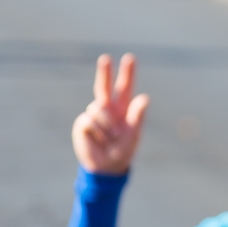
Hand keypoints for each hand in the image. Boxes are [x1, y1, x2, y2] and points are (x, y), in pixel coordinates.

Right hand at [71, 53, 150, 175]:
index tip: (130, 58)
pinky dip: (97, 131)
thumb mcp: (133, 135)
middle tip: (106, 59)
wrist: (106, 168)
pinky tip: (99, 140)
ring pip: (98, 108)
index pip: (125, 88)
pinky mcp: (83, 124)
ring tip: (111, 138)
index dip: (127, 74)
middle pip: (104, 86)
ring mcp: (93, 115)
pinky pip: (90, 121)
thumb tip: (144, 98)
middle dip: (104, 73)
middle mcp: (106, 109)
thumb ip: (138, 117)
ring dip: (107, 125)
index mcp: (122, 109)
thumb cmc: (122, 151)